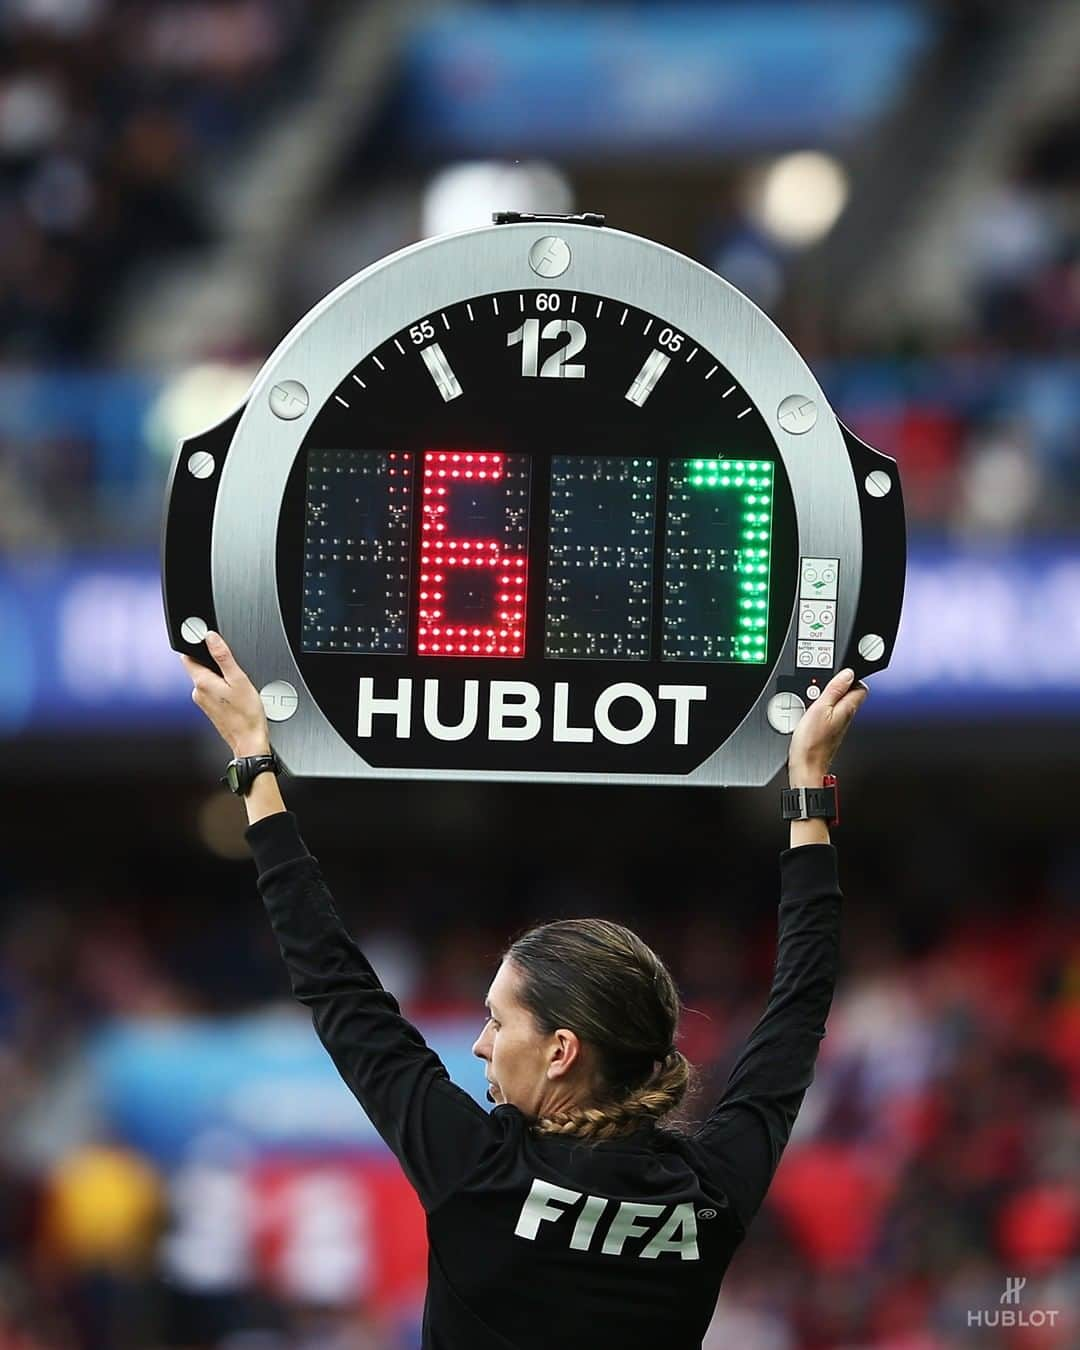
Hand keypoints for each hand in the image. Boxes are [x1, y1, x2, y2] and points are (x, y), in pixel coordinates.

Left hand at [179, 631, 270, 756]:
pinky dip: (222, 687)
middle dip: (213, 662)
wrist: (249, 741)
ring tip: (237, 684)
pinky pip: (211, 690)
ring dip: (219, 676)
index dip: (197, 646)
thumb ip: (223, 656)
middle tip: (231, 666)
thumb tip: (210, 637)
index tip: (207, 640)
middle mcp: (198, 692)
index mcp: (202, 682)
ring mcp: (203, 701)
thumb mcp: (239, 679)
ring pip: (206, 678)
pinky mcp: (209, 708)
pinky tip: (235, 694)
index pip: (187, 656)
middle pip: (198, 666)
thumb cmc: (247, 715)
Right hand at [787, 667, 867, 784]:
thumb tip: (847, 673)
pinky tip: (812, 711)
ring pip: (840, 704)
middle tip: (824, 685)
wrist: (806, 767)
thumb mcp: (819, 708)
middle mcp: (847, 717)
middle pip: (851, 695)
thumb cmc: (811, 742)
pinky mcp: (830, 732)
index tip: (838, 675)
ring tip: (815, 698)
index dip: (851, 677)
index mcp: (848, 709)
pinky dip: (824, 709)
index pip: (861, 687)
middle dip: (839, 686)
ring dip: (830, 698)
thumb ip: (834, 690)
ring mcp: (839, 726)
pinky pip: (832, 714)